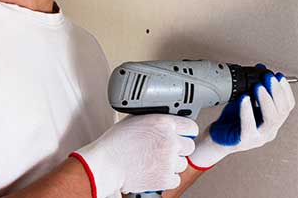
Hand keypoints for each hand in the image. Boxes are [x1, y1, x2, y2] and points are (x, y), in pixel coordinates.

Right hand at [72, 114, 197, 196]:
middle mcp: (169, 140)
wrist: (106, 164)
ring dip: (172, 164)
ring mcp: (169, 160)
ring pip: (183, 164)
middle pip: (189, 146)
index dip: (187, 132)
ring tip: (154, 162)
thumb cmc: (116, 143)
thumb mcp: (137, 120)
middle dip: (179, 149)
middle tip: (164, 151)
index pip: (191, 127)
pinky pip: (176, 179)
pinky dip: (166, 178)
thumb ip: (156, 120)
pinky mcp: (165, 178)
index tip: (184, 136)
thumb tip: (168, 120)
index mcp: (163, 123)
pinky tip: (154, 171)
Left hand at [188, 65, 295, 169]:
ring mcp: (259, 137)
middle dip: (276, 91)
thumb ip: (254, 86)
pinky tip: (244, 99)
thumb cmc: (231, 121)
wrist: (216, 138)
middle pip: (282, 111)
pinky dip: (247, 110)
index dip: (286, 90)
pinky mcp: (245, 140)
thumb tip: (261, 68)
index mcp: (272, 121)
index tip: (279, 76)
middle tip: (268, 77)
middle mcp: (269, 131)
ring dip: (265, 100)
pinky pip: (249, 125)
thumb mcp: (245, 100)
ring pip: (271, 119)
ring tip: (258, 86)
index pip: (288, 106)